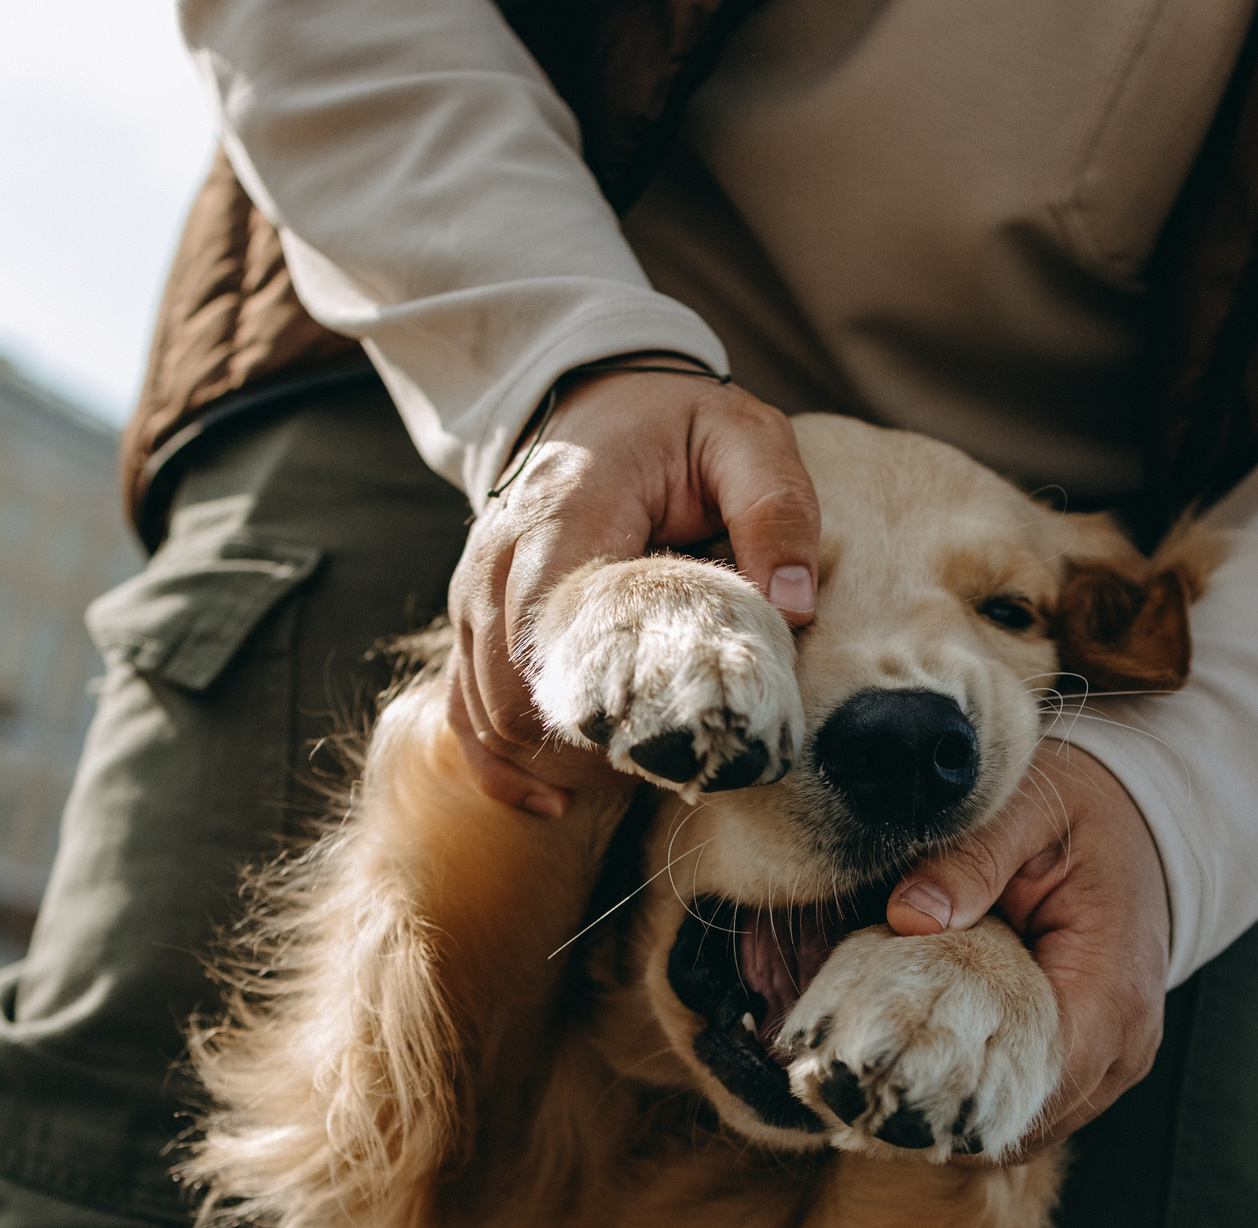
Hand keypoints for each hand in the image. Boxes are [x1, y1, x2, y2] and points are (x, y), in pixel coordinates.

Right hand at [448, 362, 819, 814]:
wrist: (602, 396)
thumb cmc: (679, 426)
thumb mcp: (746, 439)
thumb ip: (776, 511)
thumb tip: (794, 608)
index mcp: (563, 516)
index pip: (547, 631)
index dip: (593, 700)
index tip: (662, 731)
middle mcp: (498, 560)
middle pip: (506, 688)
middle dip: (575, 743)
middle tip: (660, 759)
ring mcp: (474, 594)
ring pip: (481, 709)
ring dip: (544, 758)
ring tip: (624, 776)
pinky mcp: (474, 622)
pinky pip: (464, 710)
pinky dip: (501, 765)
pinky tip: (555, 801)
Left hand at [886, 745, 1168, 1160]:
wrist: (1142, 825)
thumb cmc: (1084, 817)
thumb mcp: (1026, 813)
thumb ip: (970, 859)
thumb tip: (909, 914)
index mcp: (1113, 990)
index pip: (1036, 1082)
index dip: (956, 1098)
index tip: (878, 1085)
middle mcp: (1124, 1045)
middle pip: (1025, 1122)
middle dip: (941, 1119)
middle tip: (855, 1099)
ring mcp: (1113, 1062)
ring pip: (1025, 1128)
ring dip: (956, 1121)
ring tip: (876, 1099)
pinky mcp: (1094, 1065)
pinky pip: (1031, 1109)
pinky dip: (976, 1106)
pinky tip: (919, 1084)